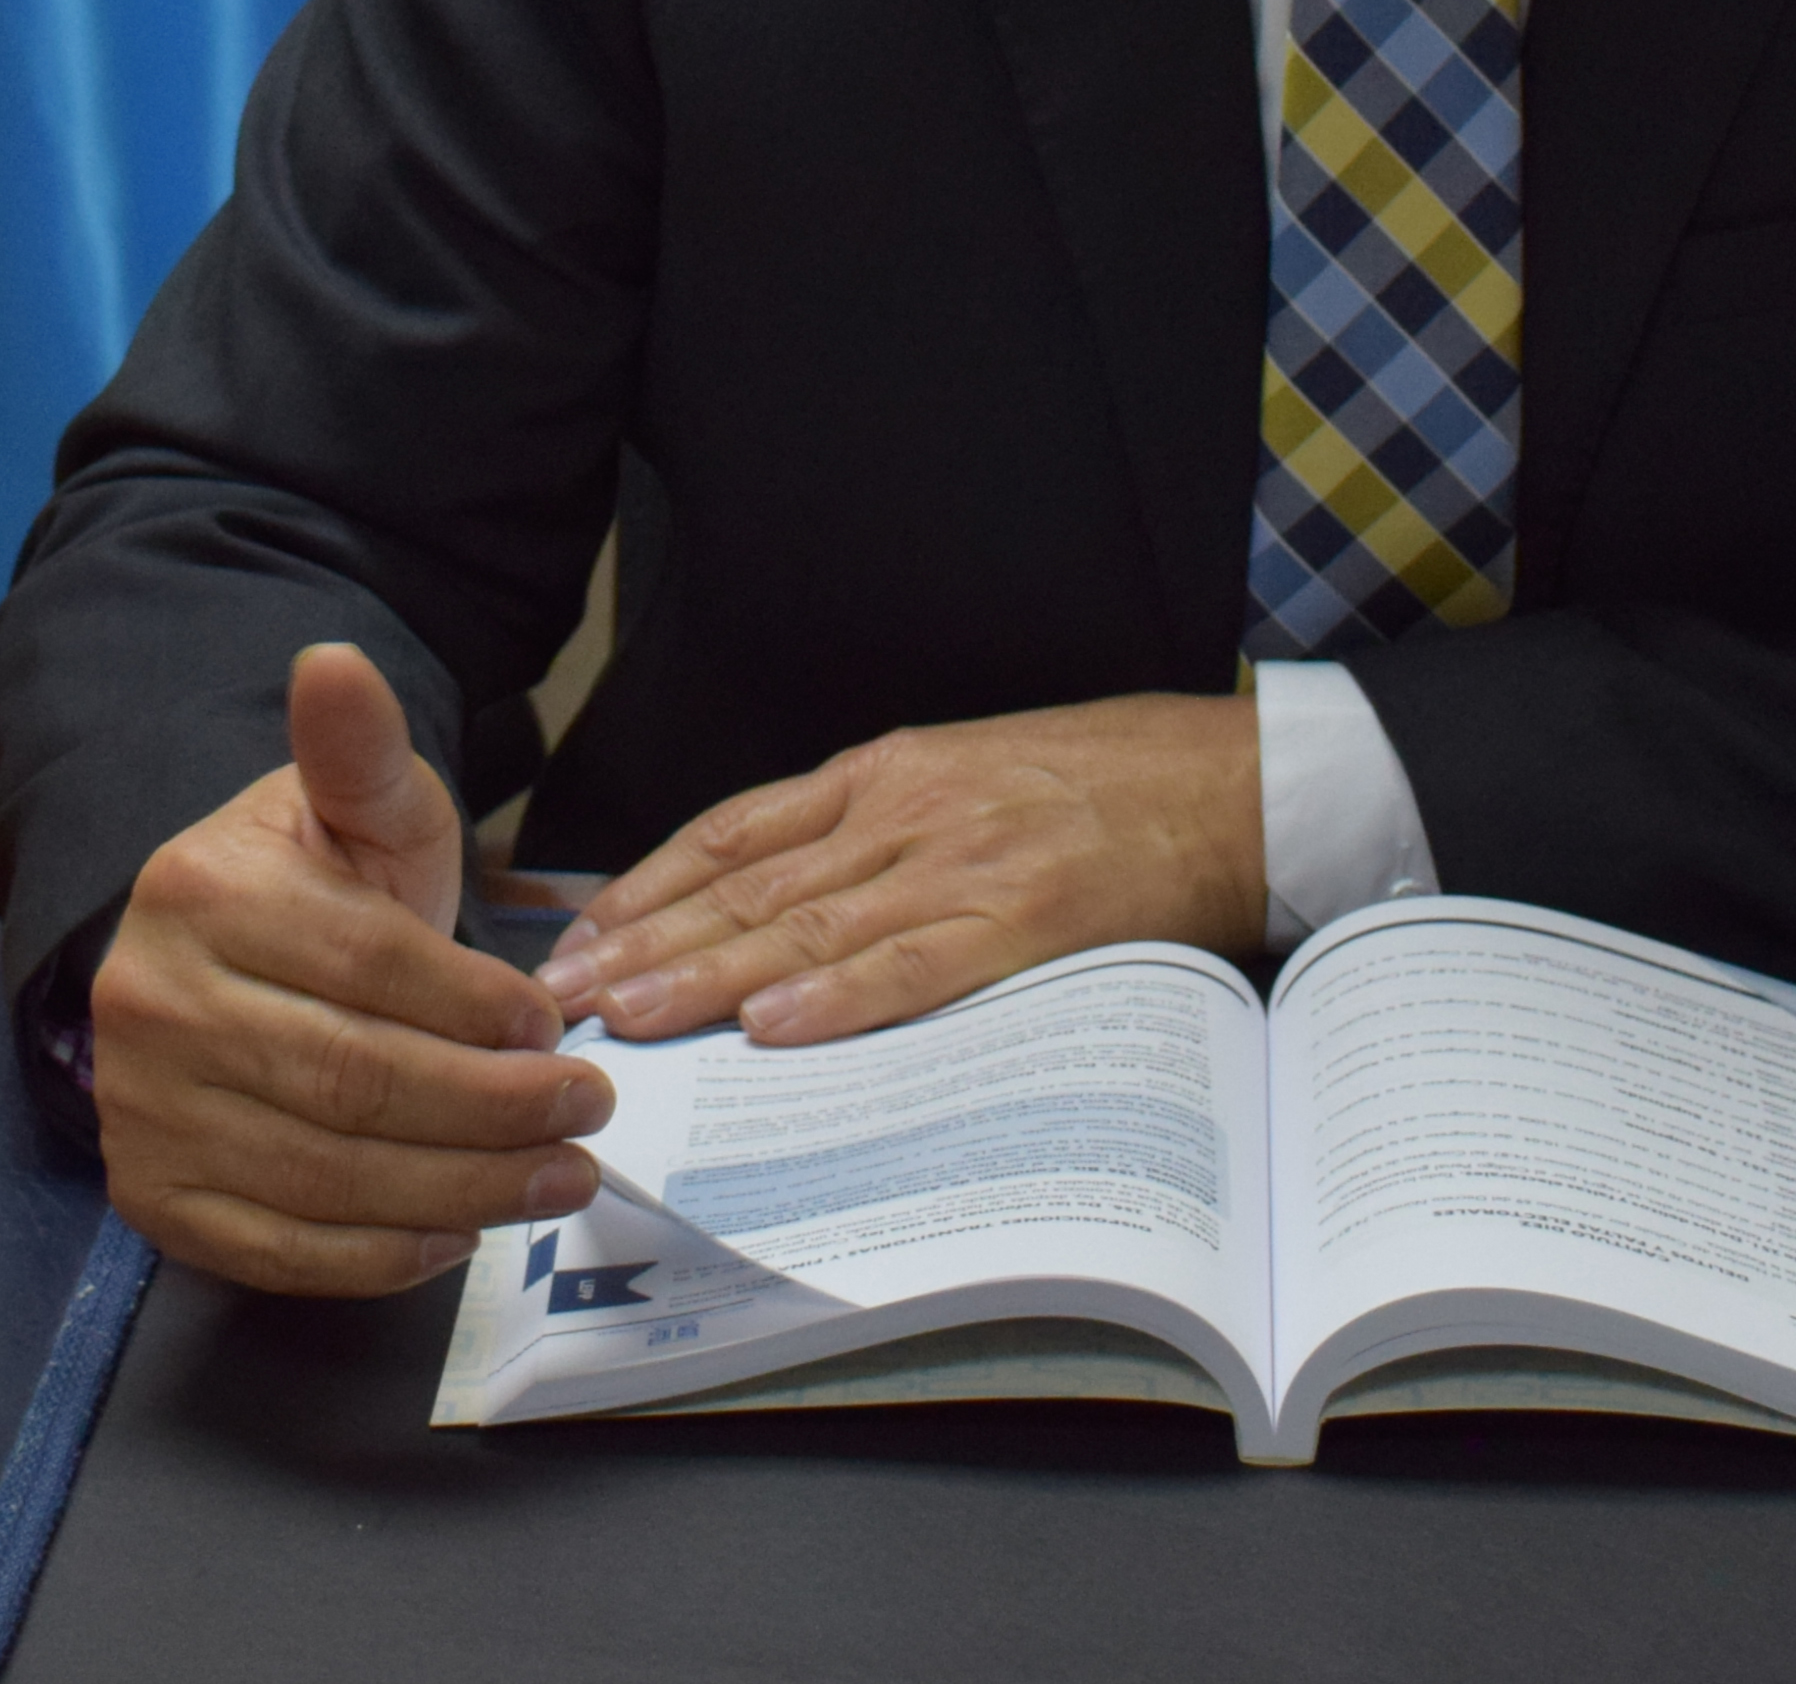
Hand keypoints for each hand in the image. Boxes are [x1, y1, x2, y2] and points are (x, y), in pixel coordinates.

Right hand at [85, 644, 609, 1297]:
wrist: (221, 962)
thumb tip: (335, 661)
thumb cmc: (317, 885)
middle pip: (354, 1080)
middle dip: (494, 1109)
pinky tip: (457, 1232)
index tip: (558, 1027)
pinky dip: (380, 1257)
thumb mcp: (358, 809)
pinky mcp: (153, 1198)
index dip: (478, 1006)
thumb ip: (363, 753)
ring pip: (326, 1175)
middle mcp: (152, 1003)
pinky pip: (278, 1251)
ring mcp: (142, 1111)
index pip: (370, 966)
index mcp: (204, 891)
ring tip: (557, 1177)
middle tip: (588, 1114)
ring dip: (463, 1190)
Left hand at [535, 692, 1264, 1046]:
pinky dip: (842, 995)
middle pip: (750, 883)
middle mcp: (909, 809)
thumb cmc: (1105, 783)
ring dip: (709, 974)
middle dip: (648, 942)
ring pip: (811, 923)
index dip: (649, 886)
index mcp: (889, 772)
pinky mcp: (1028, 915)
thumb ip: (882, 828)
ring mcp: (965, 860)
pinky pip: (918, 962)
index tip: (582, 935)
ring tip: (631, 1016)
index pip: (736, 829)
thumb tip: (784, 902)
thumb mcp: (972, 775)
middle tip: (564, 994)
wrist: (1232, 781)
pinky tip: (776, 1023)